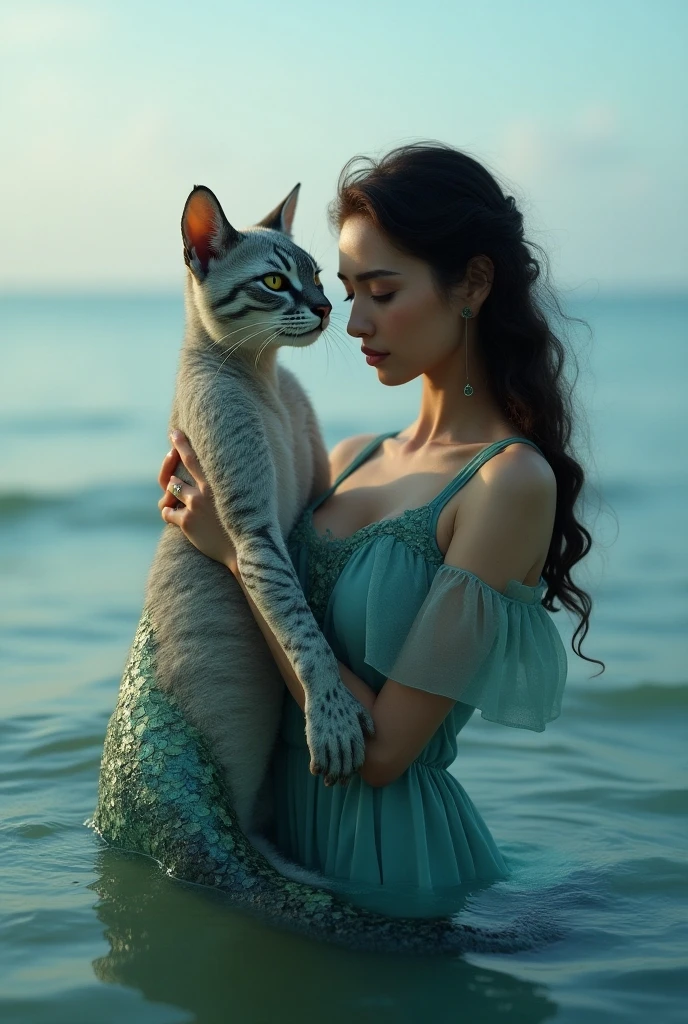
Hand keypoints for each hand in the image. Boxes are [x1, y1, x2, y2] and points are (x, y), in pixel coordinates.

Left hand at [158, 430, 237, 573]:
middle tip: (170, 446)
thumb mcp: (249, 495)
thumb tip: (251, 461)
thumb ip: (239, 479)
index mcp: (216, 483)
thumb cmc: (251, 521)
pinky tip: (173, 514)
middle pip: (177, 470)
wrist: (246, 548)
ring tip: (178, 494)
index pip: (194, 458)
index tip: (174, 433)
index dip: (182, 444)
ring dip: (173, 491)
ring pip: (172, 490)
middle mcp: (202, 491)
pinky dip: (169, 512)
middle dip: (171, 456)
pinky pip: (168, 512)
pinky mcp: (186, 523)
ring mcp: (193, 506)